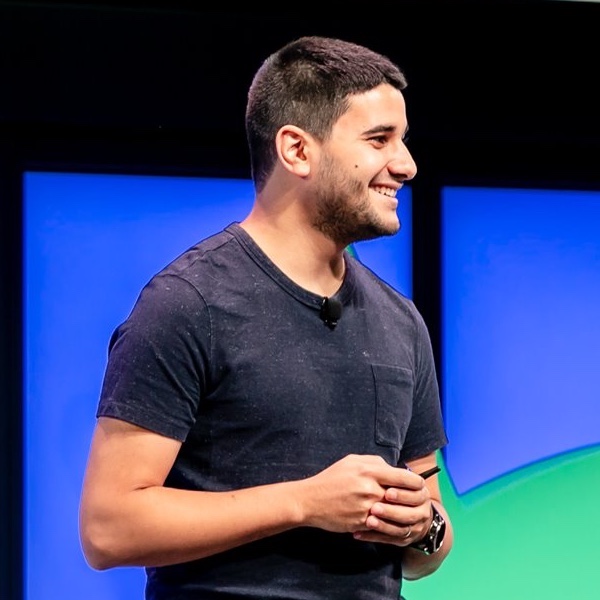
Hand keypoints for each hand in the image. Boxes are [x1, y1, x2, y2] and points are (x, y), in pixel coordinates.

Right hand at [295, 454, 418, 534]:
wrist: (310, 500)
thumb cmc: (331, 478)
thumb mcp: (351, 461)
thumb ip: (374, 462)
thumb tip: (392, 467)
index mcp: (369, 471)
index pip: (404, 477)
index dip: (416, 482)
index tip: (418, 485)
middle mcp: (370, 489)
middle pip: (403, 497)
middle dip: (411, 499)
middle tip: (417, 501)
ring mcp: (367, 508)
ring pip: (395, 513)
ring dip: (401, 513)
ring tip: (405, 513)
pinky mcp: (362, 523)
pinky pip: (382, 525)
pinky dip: (386, 523)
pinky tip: (387, 521)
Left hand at [352, 470, 432, 546]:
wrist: (411, 512)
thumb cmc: (398, 490)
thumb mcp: (398, 479)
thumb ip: (391, 475)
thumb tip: (379, 467)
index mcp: (422, 493)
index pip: (416, 494)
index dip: (402, 493)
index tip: (387, 492)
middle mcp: (422, 512)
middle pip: (409, 514)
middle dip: (391, 511)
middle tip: (375, 508)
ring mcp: (414, 528)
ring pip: (400, 530)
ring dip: (383, 526)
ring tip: (367, 521)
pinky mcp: (404, 540)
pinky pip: (389, 541)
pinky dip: (373, 537)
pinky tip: (359, 533)